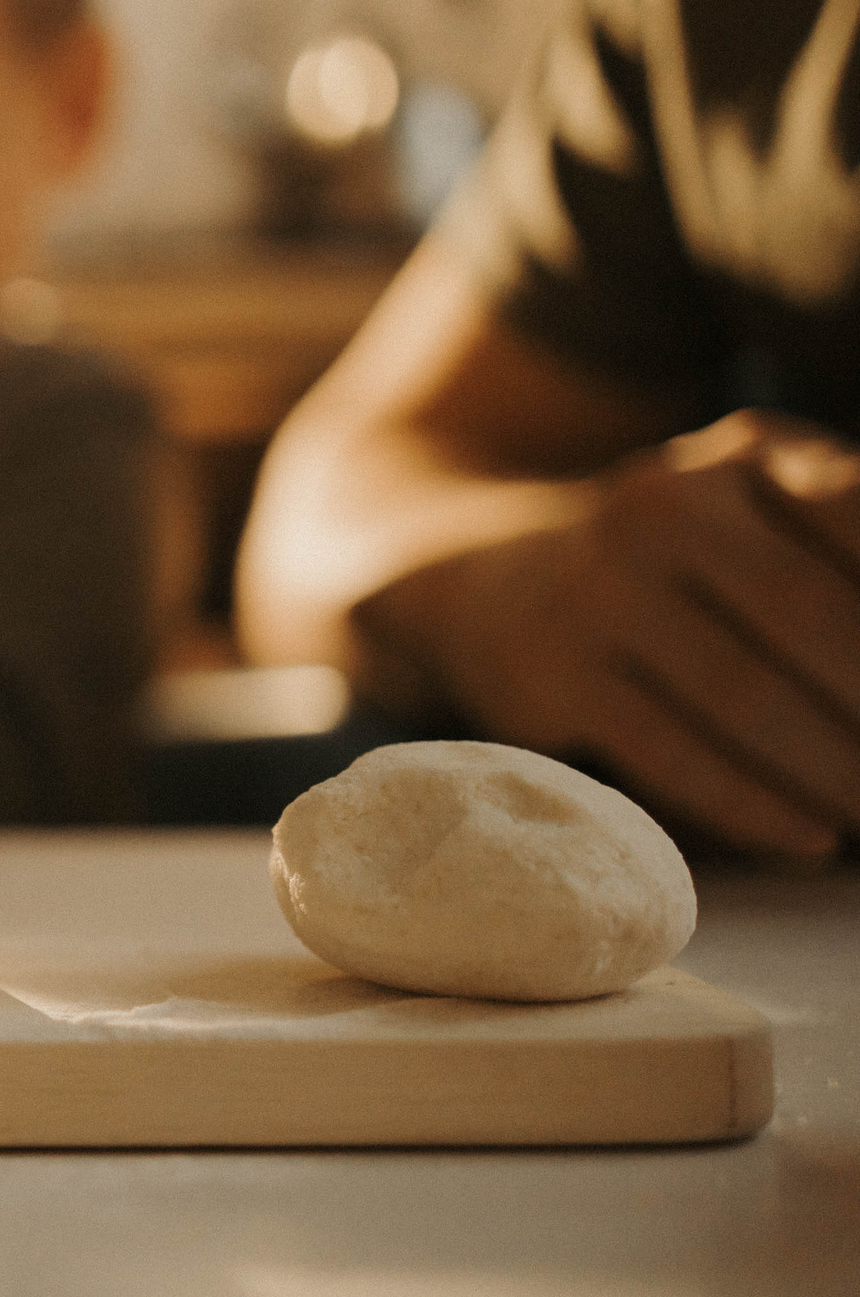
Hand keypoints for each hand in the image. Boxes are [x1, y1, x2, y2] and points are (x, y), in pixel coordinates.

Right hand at [400, 409, 859, 857]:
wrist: (474, 578)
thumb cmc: (666, 556)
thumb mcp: (753, 500)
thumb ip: (844, 528)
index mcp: (742, 457)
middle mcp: (665, 510)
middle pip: (817, 618)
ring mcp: (599, 592)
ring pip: (749, 698)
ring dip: (841, 771)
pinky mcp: (553, 676)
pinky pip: (673, 754)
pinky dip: (756, 806)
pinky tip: (814, 838)